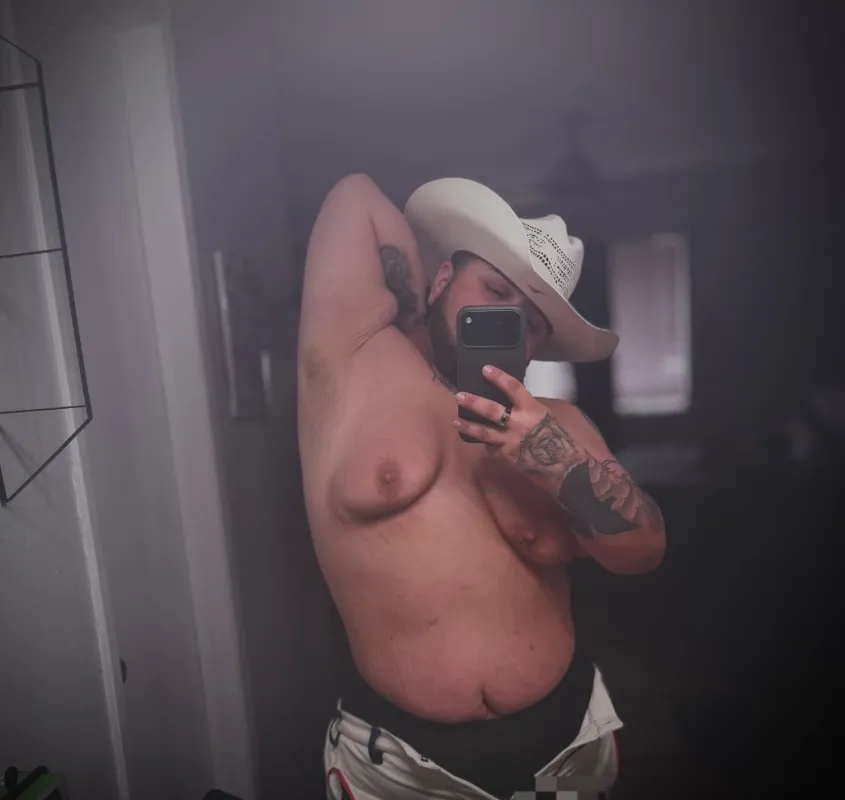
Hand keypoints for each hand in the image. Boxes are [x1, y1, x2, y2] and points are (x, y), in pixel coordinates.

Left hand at [453, 365, 580, 489]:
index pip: (513, 387)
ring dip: (469, 426)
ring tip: (456, 421)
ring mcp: (511, 441)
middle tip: (460, 396)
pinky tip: (480, 442)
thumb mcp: (543, 416)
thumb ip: (525, 409)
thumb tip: (509, 403)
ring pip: (484, 432)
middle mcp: (519, 423)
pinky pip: (491, 448)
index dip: (499, 377)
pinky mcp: (506, 456)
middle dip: (474, 402)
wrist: (563, 465)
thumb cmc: (555, 437)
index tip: (485, 369)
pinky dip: (486, 445)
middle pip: (491, 410)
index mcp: (531, 409)